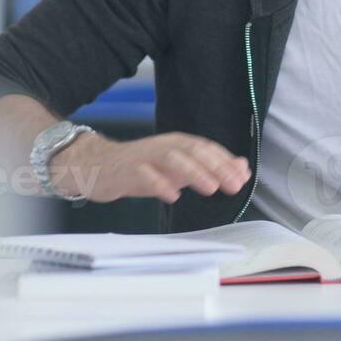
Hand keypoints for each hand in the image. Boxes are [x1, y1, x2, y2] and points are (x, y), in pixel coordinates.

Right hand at [50, 131, 250, 203]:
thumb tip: (242, 168)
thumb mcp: (178, 167)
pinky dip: (159, 184)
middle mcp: (164, 146)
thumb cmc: (142, 167)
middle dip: (216, 167)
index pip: (207, 149)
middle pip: (193, 151)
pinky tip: (172, 195)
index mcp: (178, 144)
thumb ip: (209, 167)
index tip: (243, 177)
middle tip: (234, 184)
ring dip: (194, 172)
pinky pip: (144, 174)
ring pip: (172, 159)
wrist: (97, 165)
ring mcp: (145, 157)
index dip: (226, 162)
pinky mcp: (126, 170)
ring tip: (210, 187)